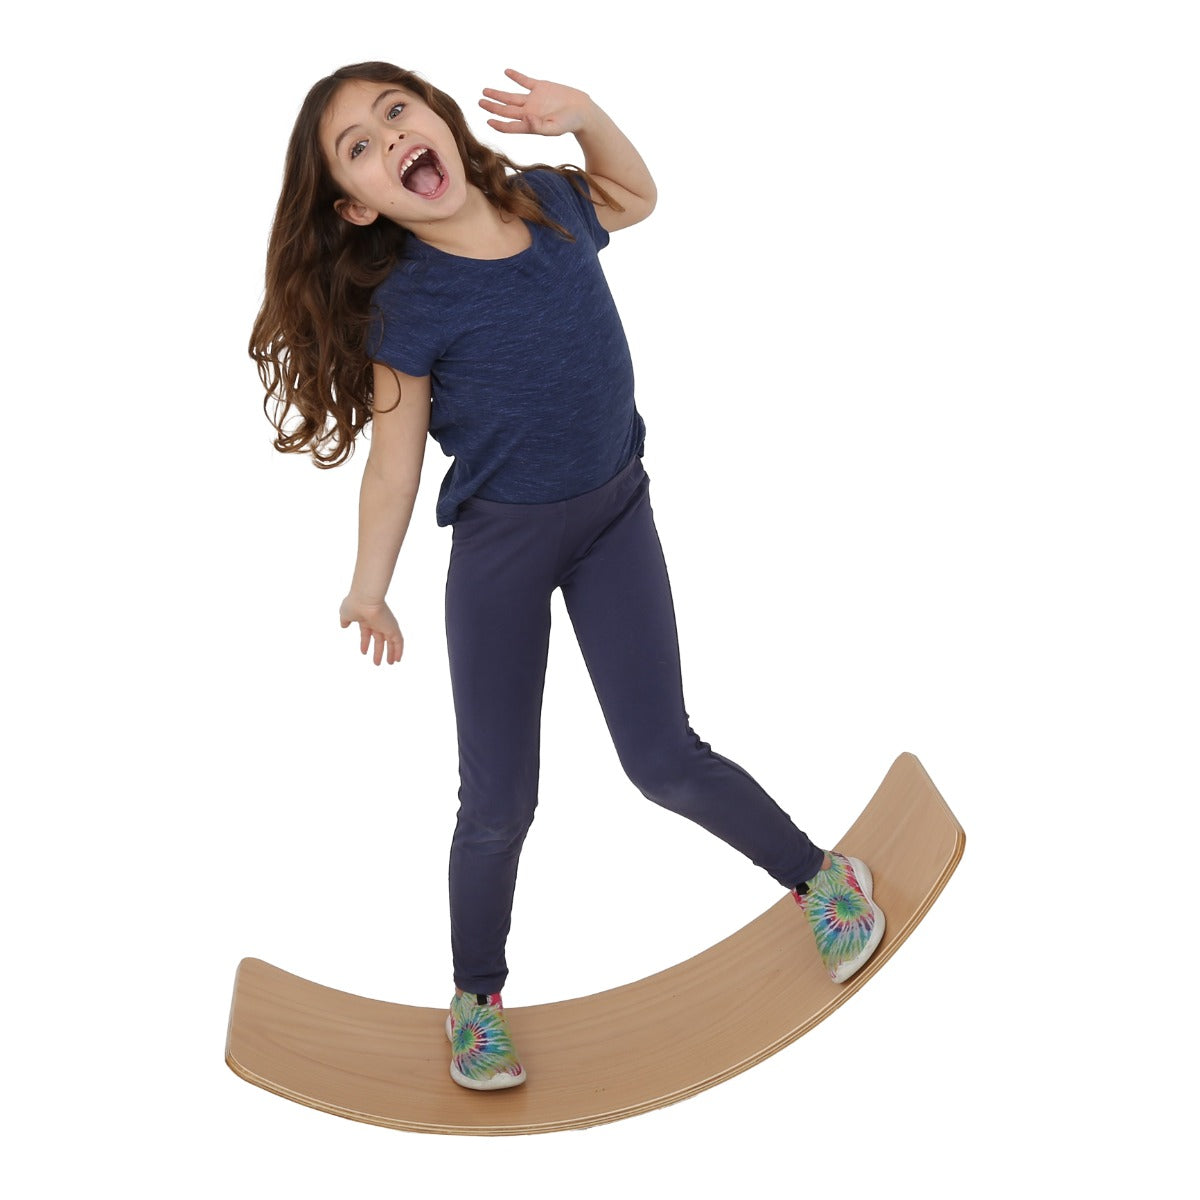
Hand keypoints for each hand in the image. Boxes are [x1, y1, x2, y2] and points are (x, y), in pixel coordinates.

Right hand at [339, 596, 403, 664]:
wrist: (365, 599)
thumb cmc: (354, 604)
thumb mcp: (345, 614)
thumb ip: (345, 620)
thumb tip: (343, 626)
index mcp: (365, 619)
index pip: (366, 633)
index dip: (365, 643)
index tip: (364, 652)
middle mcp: (377, 622)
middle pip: (380, 639)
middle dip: (378, 651)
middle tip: (377, 662)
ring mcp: (386, 625)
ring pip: (390, 642)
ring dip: (390, 653)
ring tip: (389, 663)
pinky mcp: (393, 628)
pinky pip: (398, 641)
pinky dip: (399, 650)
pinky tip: (397, 659)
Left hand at [479, 69, 594, 136]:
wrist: (583, 111)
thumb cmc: (569, 123)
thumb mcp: (554, 128)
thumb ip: (538, 126)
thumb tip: (524, 119)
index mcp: (530, 124)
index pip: (510, 126)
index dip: (498, 124)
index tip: (488, 121)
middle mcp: (529, 112)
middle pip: (506, 110)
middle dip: (492, 106)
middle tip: (480, 102)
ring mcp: (534, 99)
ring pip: (511, 96)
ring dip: (498, 94)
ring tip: (484, 91)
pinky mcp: (541, 87)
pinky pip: (525, 81)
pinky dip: (516, 76)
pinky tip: (506, 72)